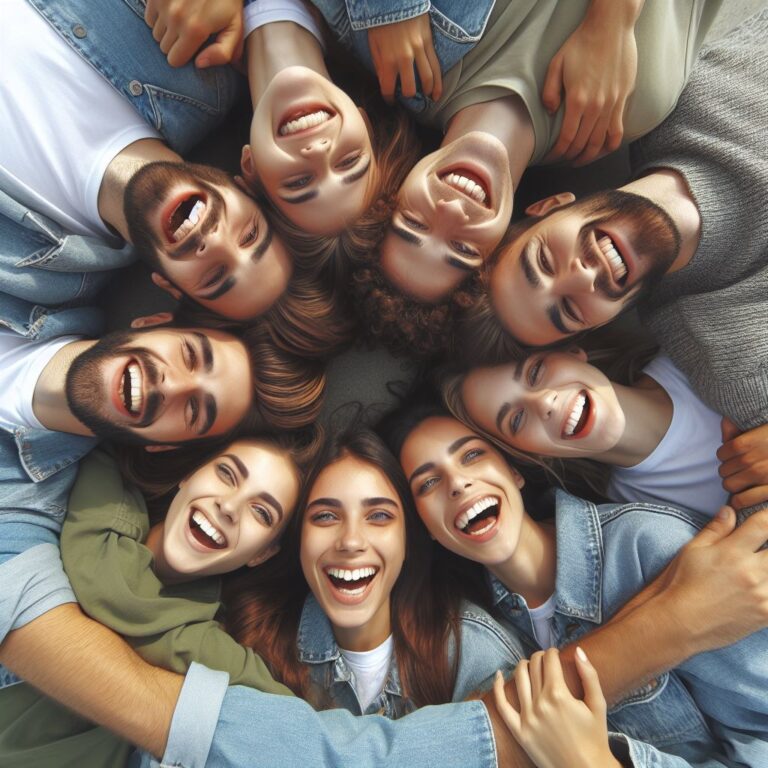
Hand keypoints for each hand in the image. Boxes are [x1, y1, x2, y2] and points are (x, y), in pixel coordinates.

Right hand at [144, 0, 243, 67]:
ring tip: (183, 20)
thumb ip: (222, 53)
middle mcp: (175, 16)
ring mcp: (162, 2)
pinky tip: (173, 9)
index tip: (192, 48)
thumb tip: (199, 64)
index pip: (174, 60)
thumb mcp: (234, 28)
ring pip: (155, 32)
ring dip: (167, 30)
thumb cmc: (227, 1)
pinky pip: (149, 16)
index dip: (183, 56)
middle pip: (164, 47)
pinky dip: (159, 16)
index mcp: (194, 30)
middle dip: (175, 44)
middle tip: (189, 32)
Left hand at [367, 14, 441, 103]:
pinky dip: (438, 82)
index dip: (389, 98)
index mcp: (387, 60)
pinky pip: (436, 66)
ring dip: (427, 92)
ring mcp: (419, 50)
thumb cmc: (380, 22)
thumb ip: (378, 65)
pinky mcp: (428, 42)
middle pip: (410, 88)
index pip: (388, 89)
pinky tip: (437, 93)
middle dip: (408, 96)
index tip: (390, 100)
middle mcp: (404, 58)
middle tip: (408, 97)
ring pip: (427, 79)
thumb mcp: (373, 44)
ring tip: (428, 98)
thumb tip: (384, 82)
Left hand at [493, 649, 619, 767]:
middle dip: (540, 657)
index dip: (552, 652)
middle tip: (545, 658)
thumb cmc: (595, 738)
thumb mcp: (598, 704)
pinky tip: (499, 675)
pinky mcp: (519, 732)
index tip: (555, 652)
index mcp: (559, 695)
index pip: (549, 661)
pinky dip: (498, 687)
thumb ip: (589, 674)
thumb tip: (579, 650)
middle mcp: (540, 704)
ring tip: (529, 664)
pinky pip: (502, 705)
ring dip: (523, 666)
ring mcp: (527, 718)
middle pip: (534, 667)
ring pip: (519, 679)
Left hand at [543, 0, 639, 165]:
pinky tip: (601, 150)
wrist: (611, 28)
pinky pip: (617, 132)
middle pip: (582, 144)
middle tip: (564, 160)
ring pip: (599, 142)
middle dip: (571, 157)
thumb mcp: (556, 64)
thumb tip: (551, 112)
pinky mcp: (622, 101)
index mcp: (577, 100)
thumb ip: (549, 91)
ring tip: (580, 160)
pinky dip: (609, 146)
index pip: (566, 139)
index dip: (558, 153)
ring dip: (588, 156)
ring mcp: (611, 105)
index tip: (552, 157)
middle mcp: (595, 107)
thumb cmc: (581, 44)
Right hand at [648, 506, 767, 650]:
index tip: (766, 518)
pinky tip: (762, 585)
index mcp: (733, 551)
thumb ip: (716, 529)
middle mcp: (752, 571)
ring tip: (760, 567)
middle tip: (762, 548)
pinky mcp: (767, 614)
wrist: (681, 622)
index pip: (764, 524)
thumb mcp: (693, 550)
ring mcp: (762, 595)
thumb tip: (730, 510)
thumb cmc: (682, 583)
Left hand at [718, 418, 767, 509]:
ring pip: (730, 485)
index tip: (734, 456)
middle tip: (740, 469)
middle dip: (730, 470)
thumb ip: (737, 426)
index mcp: (745, 443)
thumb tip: (724, 432)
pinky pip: (743, 500)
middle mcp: (750, 461)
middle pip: (724, 470)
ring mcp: (761, 477)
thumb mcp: (761, 426)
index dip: (727, 455)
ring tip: (742, 481)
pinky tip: (741, 498)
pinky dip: (739, 500)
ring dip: (734, 484)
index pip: (722, 454)